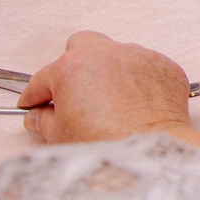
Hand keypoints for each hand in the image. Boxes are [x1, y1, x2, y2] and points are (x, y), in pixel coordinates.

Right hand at [18, 30, 192, 142]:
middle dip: (74, 65)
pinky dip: (138, 80)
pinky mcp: (164, 67)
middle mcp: (106, 53)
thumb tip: (39, 116)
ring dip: (109, 72)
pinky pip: (145, 67)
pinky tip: (135, 103)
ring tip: (109, 101)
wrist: (150, 153)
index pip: (44, 76)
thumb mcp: (60, 136)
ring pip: (117, 54)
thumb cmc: (106, 145)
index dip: (36, 94)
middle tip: (72, 91)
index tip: (34, 103)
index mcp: (72, 66)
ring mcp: (138, 56)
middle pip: (82, 46)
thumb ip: (44, 120)